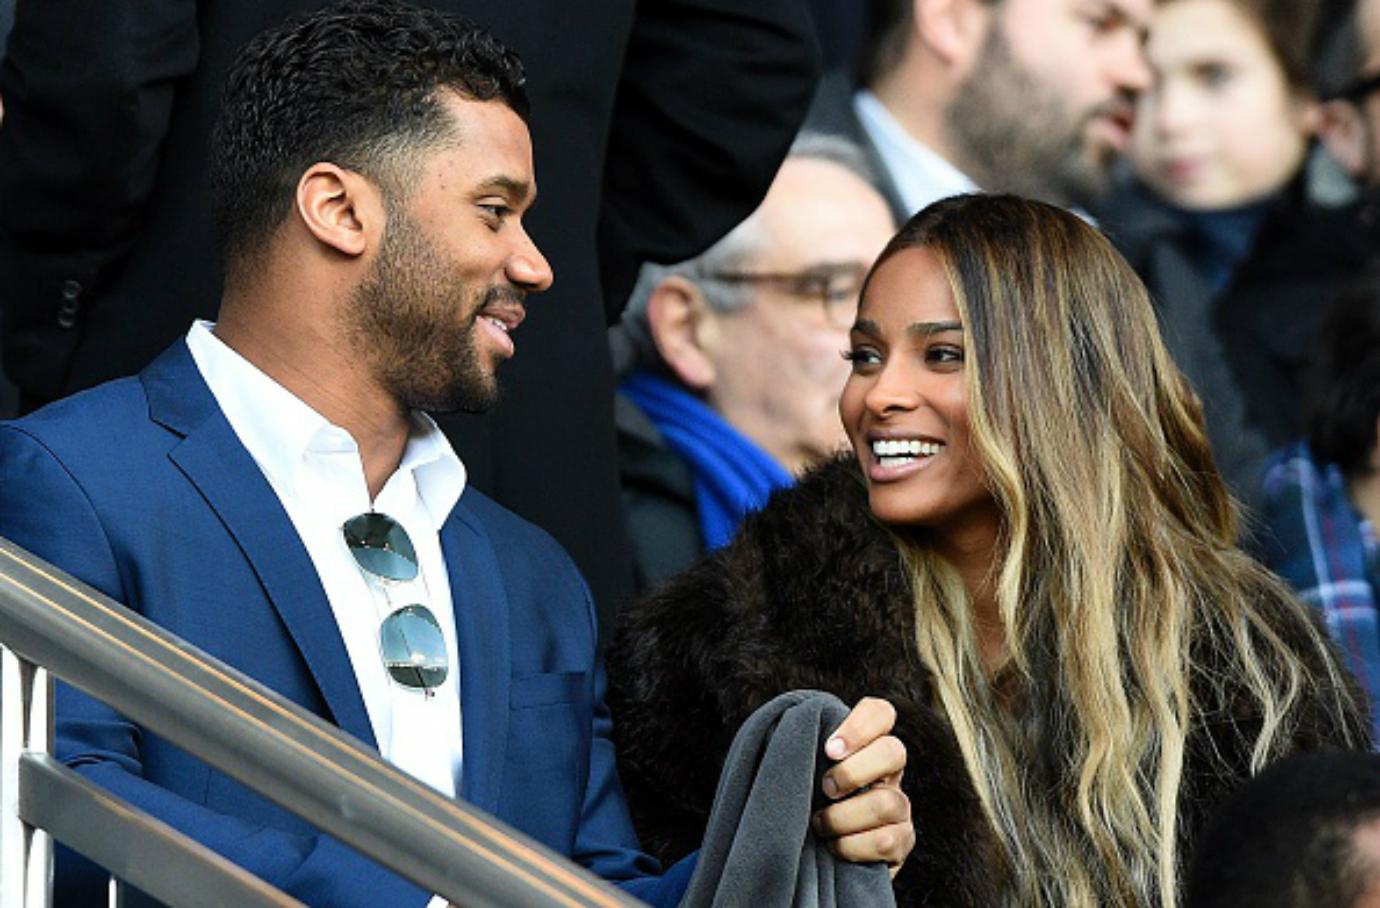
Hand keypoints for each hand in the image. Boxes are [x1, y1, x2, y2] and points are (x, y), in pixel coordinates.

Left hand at [812, 697, 913, 877]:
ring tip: (820, 824)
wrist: (819, 858)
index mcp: (867, 746)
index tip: (829, 749)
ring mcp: (900, 807)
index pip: (880, 713)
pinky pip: (886, 841)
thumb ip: (805, 749)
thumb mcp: (806, 772)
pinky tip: (834, 846)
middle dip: (852, 772)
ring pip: (886, 802)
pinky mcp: (902, 842)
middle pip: (894, 752)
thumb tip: (788, 733)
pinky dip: (851, 846)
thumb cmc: (806, 803)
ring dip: (843, 817)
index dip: (859, 726)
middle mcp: (890, 773)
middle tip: (825, 788)